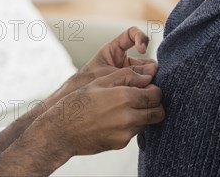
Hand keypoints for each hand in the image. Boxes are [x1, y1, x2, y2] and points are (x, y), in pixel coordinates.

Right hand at [37, 67, 163, 156]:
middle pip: (158, 112)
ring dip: (143, 115)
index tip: (148, 88)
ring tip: (125, 109)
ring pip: (148, 123)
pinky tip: (113, 120)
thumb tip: (147, 77)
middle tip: (144, 99)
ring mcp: (125, 133)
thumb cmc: (78, 103)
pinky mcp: (121, 144)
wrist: (61, 130)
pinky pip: (134, 133)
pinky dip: (130, 126)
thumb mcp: (99, 81)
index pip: (156, 95)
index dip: (154, 90)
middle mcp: (128, 117)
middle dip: (155, 105)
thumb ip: (126, 76)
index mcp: (124, 97)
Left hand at [60, 27, 156, 96]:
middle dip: (150, 68)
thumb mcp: (106, 73)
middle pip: (146, 60)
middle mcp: (125, 62)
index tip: (142, 49)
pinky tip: (147, 95)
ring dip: (151, 81)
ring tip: (147, 90)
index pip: (132, 35)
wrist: (78, 102)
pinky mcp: (134, 89)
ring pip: (150, 75)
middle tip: (149, 79)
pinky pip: (146, 87)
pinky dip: (149, 90)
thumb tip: (153, 70)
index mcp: (114, 50)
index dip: (140, 37)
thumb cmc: (87, 84)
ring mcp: (130, 76)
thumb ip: (128, 72)